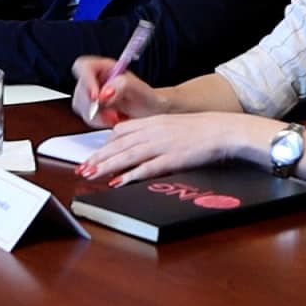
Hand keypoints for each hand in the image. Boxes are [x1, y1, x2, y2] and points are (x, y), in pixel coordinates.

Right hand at [70, 56, 169, 127]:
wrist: (152, 113)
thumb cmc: (148, 98)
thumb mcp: (139, 89)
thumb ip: (122, 85)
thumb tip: (104, 92)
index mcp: (105, 67)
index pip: (85, 66)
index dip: (86, 80)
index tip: (96, 97)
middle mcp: (96, 79)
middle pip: (80, 88)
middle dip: (93, 104)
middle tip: (109, 112)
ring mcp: (92, 94)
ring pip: (81, 104)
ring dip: (96, 115)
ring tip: (115, 117)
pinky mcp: (91, 109)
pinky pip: (86, 116)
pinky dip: (98, 121)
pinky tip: (112, 120)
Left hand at [78, 112, 267, 185]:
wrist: (223, 130)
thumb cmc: (201, 130)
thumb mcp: (173, 126)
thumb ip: (154, 133)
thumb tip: (139, 145)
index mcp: (153, 122)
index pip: (120, 132)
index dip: (104, 145)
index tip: (92, 155)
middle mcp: (153, 131)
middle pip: (119, 145)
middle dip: (98, 157)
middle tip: (82, 168)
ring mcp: (161, 145)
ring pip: (127, 155)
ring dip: (107, 166)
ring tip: (91, 174)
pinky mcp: (172, 159)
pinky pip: (147, 168)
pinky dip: (130, 175)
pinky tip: (118, 182)